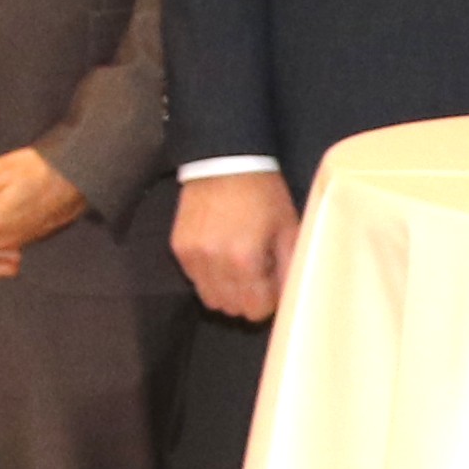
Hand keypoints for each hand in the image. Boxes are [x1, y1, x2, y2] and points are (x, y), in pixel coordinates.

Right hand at [174, 167, 296, 321]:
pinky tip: (220, 254)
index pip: (255, 309)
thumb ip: (290, 267)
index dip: (268, 301)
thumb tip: (290, 296)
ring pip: (209, 298)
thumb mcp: (288, 227)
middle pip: (230, 308)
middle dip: (247, 299)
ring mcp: (192, 255)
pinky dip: (209, 275)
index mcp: (244, 259)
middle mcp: (213, 262)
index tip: (273, 284)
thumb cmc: (263, 193)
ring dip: (226, 290)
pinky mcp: (178, 247)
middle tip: (258, 275)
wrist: (225, 160)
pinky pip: (194, 279)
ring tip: (238, 266)